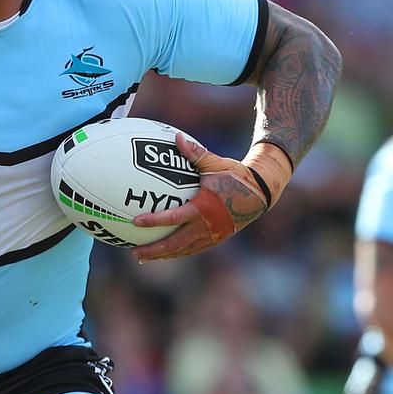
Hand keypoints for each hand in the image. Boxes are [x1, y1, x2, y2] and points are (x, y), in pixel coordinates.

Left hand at [132, 133, 266, 261]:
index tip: (136, 222)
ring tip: (143, 256)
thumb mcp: (216, 163)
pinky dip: (177, 252)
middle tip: (133, 252)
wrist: (261, 192)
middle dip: (153, 250)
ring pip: (184, 250)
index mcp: (204, 209)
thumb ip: (195, 153)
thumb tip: (178, 137)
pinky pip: (193, 248)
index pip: (174, 218)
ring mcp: (213, 235)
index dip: (154, 221)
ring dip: (163, 254)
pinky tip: (164, 252)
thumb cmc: (236, 175)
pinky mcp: (217, 238)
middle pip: (175, 244)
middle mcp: (207, 226)